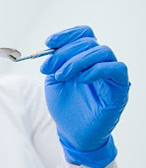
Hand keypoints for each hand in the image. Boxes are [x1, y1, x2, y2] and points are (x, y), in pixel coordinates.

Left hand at [40, 25, 129, 167]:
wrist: (72, 132)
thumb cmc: (65, 107)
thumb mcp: (53, 81)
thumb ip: (54, 63)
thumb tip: (51, 48)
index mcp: (84, 58)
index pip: (83, 35)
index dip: (67, 35)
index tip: (48, 42)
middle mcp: (100, 63)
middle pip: (88, 42)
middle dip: (64, 53)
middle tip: (48, 68)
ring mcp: (110, 75)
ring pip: (102, 51)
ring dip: (77, 61)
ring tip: (61, 76)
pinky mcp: (119, 88)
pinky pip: (116, 69)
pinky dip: (96, 70)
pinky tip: (81, 79)